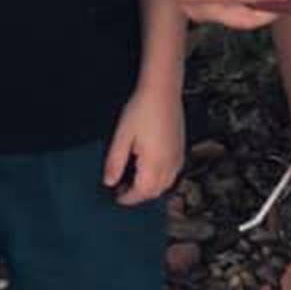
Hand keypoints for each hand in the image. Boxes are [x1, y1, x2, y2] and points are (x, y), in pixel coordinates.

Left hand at [105, 86, 183, 205]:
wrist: (163, 91)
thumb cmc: (141, 110)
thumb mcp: (122, 136)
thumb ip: (115, 162)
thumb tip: (109, 182)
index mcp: (154, 164)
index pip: (141, 192)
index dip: (127, 198)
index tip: (116, 197)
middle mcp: (170, 165)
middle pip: (154, 192)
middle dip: (138, 195)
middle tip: (121, 188)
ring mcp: (178, 158)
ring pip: (165, 185)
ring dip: (150, 188)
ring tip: (132, 179)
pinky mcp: (181, 150)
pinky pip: (172, 174)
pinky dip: (160, 179)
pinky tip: (148, 169)